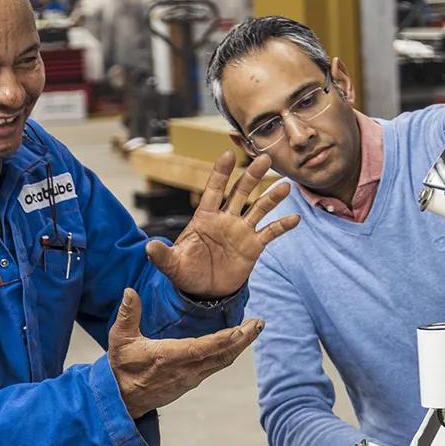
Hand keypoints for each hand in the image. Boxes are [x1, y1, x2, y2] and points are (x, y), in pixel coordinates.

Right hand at [109, 287, 261, 418]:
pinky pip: (217, 365)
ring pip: (222, 361)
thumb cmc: (121, 367)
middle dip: (242, 340)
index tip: (241, 330)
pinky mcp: (193, 381)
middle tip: (258, 324)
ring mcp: (191, 378)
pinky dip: (230, 352)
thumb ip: (127, 315)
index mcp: (167, 357)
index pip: (200, 349)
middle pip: (220, 356)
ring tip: (254, 329)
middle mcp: (184, 370)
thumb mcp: (119, 339)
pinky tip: (237, 341)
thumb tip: (130, 291)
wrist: (122, 400)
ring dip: (240, 345)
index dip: (222, 340)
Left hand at [145, 151, 297, 298]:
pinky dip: (282, 225)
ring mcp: (241, 231)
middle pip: (240, 192)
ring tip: (285, 185)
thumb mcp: (172, 265)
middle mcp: (225, 219)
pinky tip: (295, 218)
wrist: (204, 291)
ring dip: (272, 197)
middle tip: (264, 158)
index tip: (227, 154)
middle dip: (251, 176)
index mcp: (205, 217)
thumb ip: (162, 256)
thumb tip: (149, 248)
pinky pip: (270, 232)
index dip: (220, 173)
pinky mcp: (253, 246)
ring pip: (258, 208)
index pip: (213, 190)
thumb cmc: (186, 272)